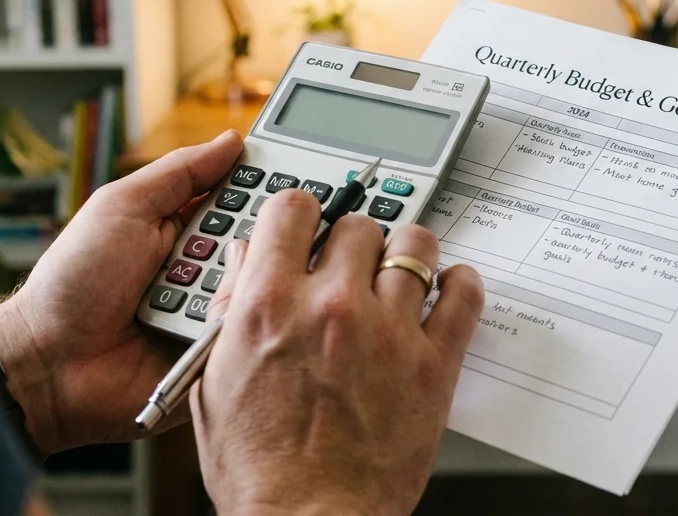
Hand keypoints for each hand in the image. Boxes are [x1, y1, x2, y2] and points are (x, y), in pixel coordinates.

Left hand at [0, 130, 243, 453]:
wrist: (51, 360)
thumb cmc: (75, 279)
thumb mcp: (123, 207)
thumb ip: (180, 173)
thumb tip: (233, 141)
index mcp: (189, 227)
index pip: (248, 200)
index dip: (271, 189)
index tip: (295, 179)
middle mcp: (209, 267)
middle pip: (264, 242)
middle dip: (258, 235)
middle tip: (238, 236)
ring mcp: (214, 311)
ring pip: (261, 285)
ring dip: (238, 279)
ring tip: (199, 283)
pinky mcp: (216, 353)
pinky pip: (246, 331)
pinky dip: (233, 321)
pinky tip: (213, 317)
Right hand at [191, 190, 484, 515]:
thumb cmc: (259, 469)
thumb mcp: (214, 381)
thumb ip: (231, 310)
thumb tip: (246, 261)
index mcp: (269, 305)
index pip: (292, 209)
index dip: (299, 213)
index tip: (306, 225)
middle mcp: (330, 306)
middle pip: (357, 225)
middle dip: (351, 242)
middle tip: (349, 268)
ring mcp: (388, 332)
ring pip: (414, 246)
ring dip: (406, 254)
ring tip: (400, 273)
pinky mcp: (433, 364)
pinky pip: (463, 296)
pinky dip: (459, 285)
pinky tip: (447, 292)